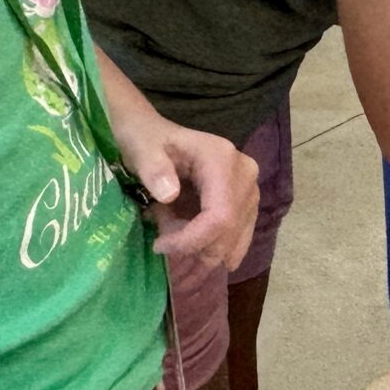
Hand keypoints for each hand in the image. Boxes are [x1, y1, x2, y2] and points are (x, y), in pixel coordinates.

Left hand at [116, 113, 259, 272]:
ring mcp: (248, 191)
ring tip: (171, 250)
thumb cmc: (146, 140)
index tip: (159, 245)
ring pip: (234, 240)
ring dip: (202, 255)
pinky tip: (190, 254)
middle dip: (194, 251)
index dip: (192, 240)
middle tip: (162, 249)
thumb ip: (153, 169)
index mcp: (222, 160)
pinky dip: (211, 250)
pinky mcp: (245, 203)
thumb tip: (170, 194)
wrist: (152, 133)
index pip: (220, 215)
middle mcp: (244, 176)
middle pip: (229, 232)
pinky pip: (235, 237)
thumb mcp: (141, 149)